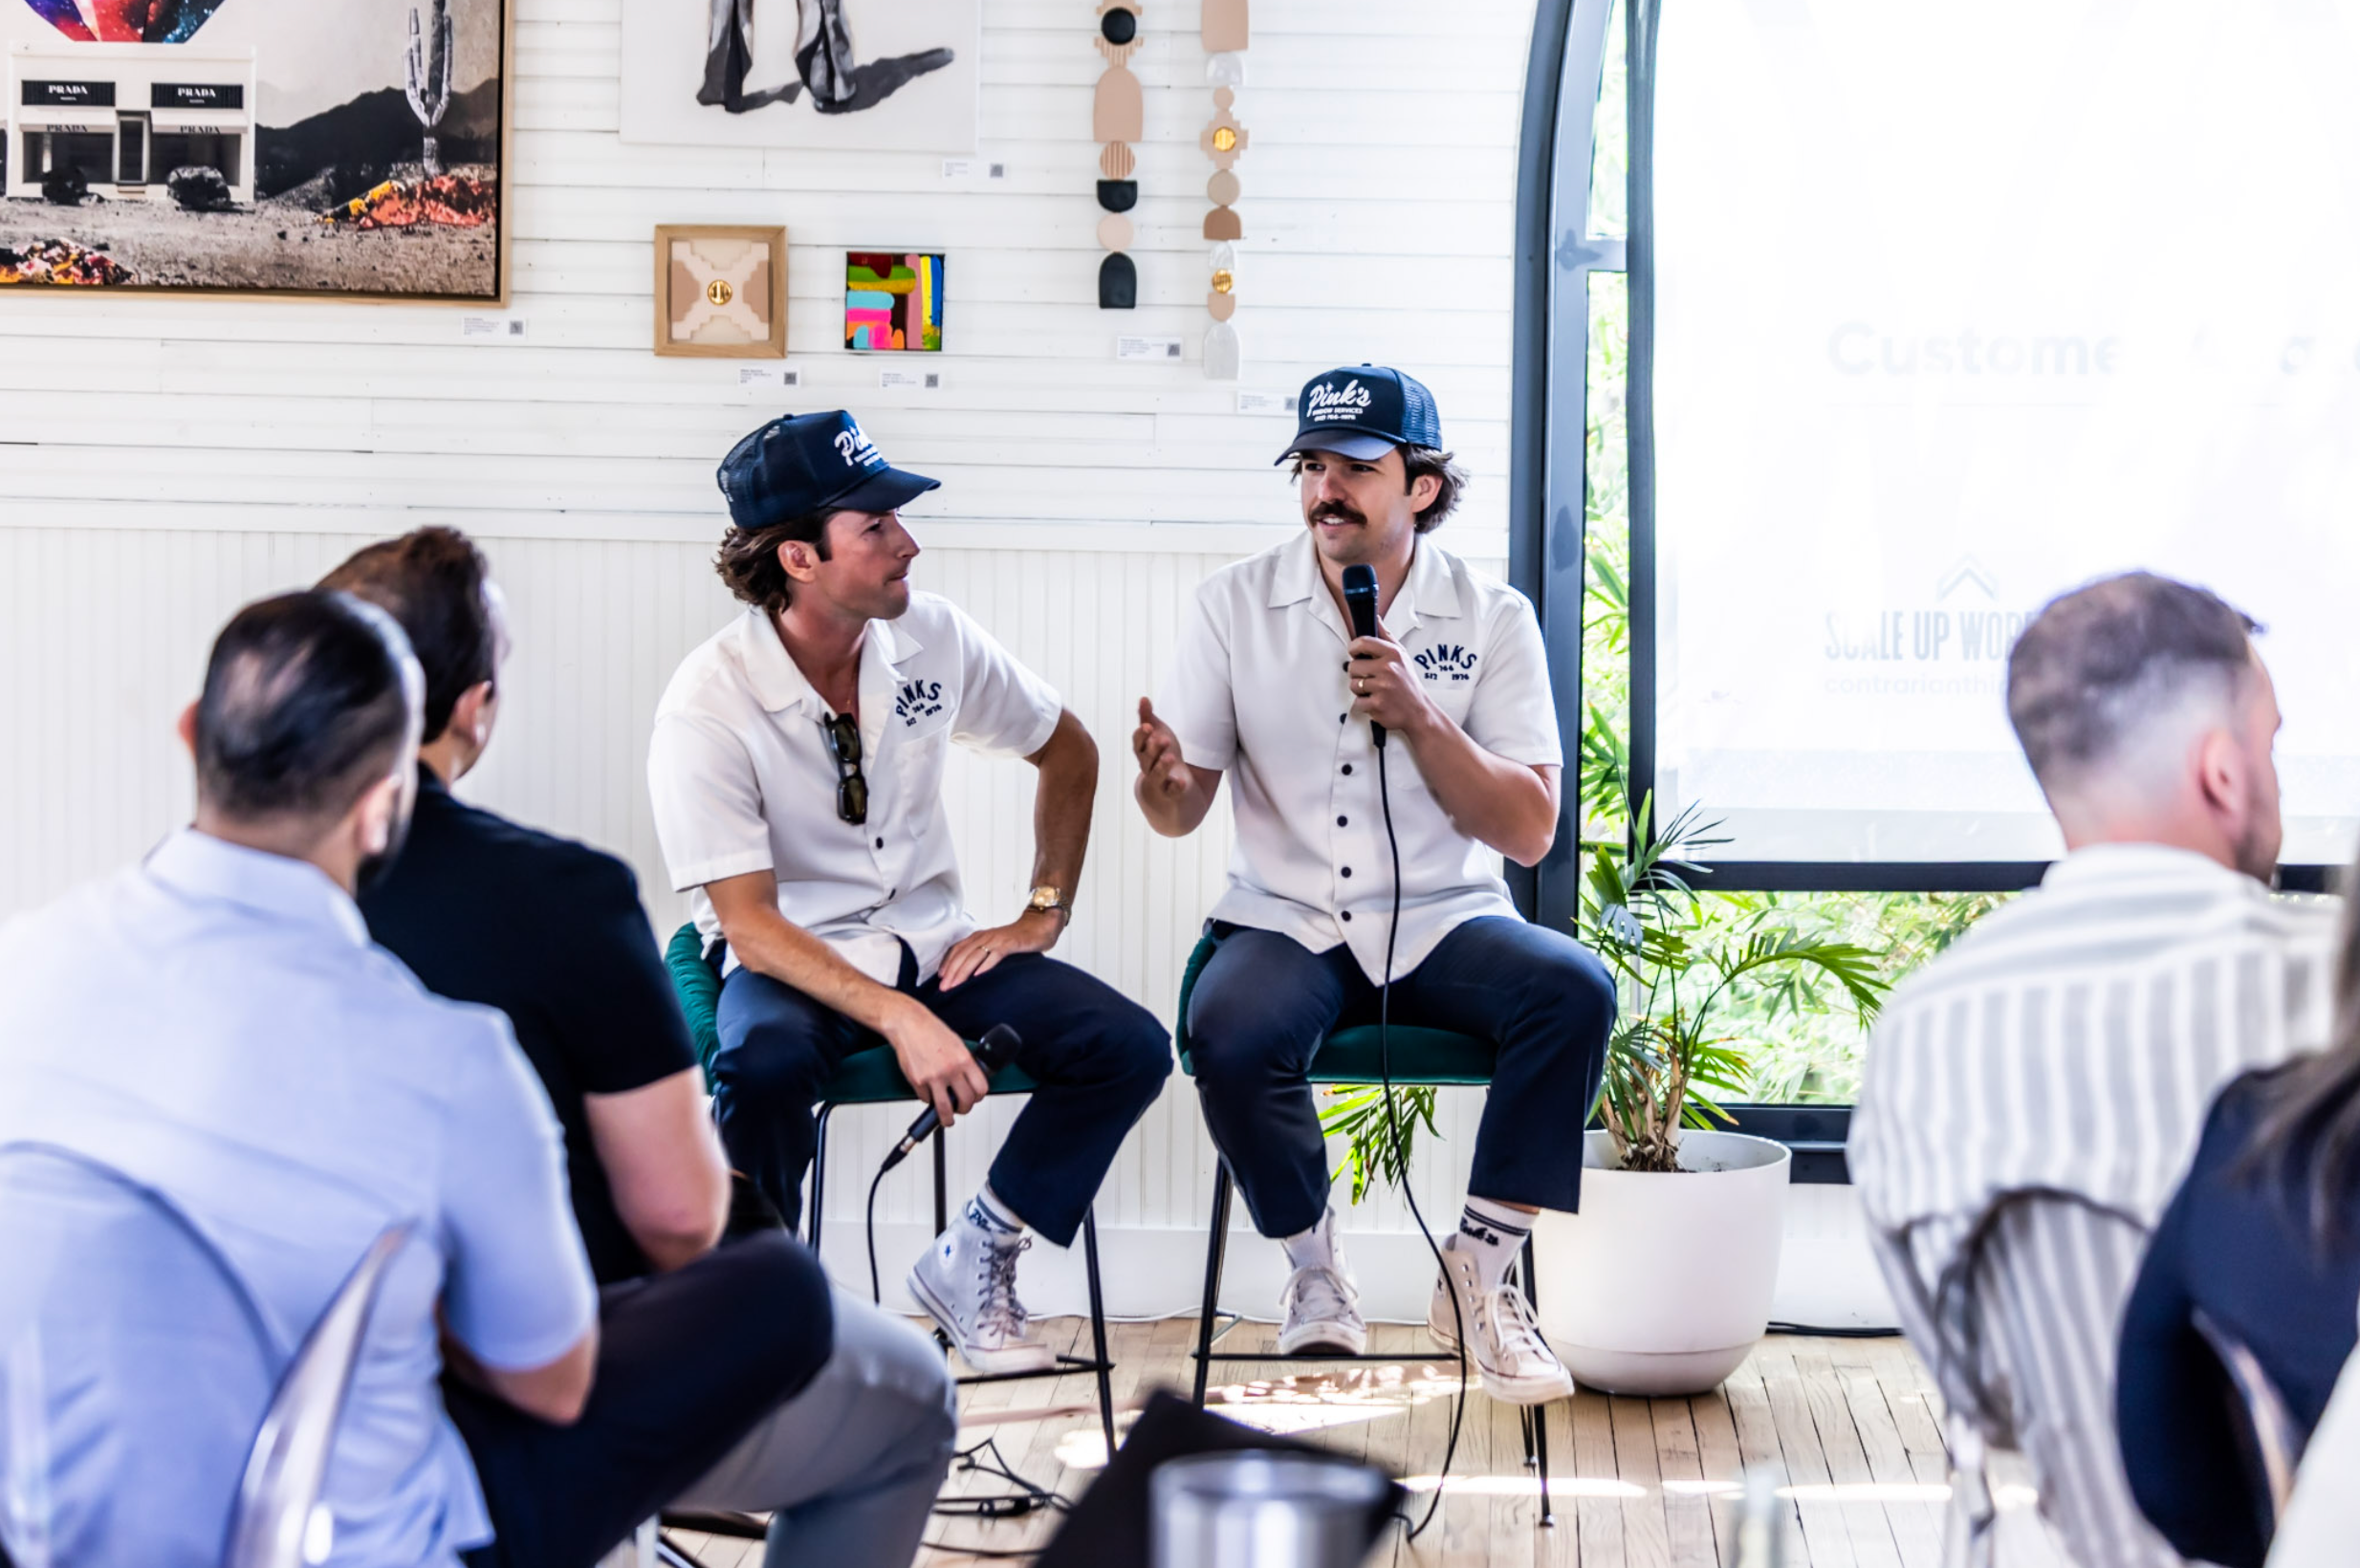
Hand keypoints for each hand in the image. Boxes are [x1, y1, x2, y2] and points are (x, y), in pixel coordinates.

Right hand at [882, 1000, 989, 1125]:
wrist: (908, 1024)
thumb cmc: (931, 1031)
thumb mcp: (957, 1044)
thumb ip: (964, 1063)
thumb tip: (970, 1080)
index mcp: (964, 1059)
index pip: (981, 1088)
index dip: (979, 1096)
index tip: (975, 1098)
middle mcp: (950, 1070)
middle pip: (966, 1101)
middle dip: (965, 1109)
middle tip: (961, 1108)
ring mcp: (933, 1077)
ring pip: (945, 1109)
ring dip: (947, 1118)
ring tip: (947, 1120)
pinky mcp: (918, 1081)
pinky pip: (926, 1099)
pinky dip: (928, 1099)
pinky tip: (929, 1092)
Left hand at [937, 909, 1061, 990]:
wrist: (1039, 925)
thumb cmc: (1018, 938)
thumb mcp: (995, 945)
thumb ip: (984, 955)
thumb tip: (972, 974)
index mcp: (979, 937)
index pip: (957, 949)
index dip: (947, 963)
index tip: (941, 978)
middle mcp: (985, 937)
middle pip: (963, 955)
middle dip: (952, 972)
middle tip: (944, 988)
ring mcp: (997, 940)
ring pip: (974, 956)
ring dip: (963, 971)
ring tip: (956, 985)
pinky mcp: (1010, 944)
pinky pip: (995, 955)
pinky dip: (985, 966)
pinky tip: (979, 976)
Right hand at [1132, 697, 1191, 800]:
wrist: (1167, 794)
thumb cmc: (1160, 758)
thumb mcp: (1156, 737)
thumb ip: (1148, 718)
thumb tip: (1143, 697)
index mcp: (1143, 753)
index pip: (1138, 744)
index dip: (1141, 736)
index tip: (1147, 726)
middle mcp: (1148, 768)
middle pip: (1147, 758)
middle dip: (1154, 748)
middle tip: (1163, 739)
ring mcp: (1158, 783)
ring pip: (1156, 775)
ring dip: (1162, 767)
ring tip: (1171, 758)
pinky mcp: (1170, 795)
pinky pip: (1171, 793)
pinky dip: (1176, 788)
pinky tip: (1182, 782)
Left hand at [1347, 631, 1433, 735]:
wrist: (1419, 712)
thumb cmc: (1408, 682)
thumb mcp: (1402, 655)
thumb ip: (1386, 636)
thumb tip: (1375, 618)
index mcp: (1393, 654)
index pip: (1362, 642)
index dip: (1353, 648)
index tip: (1355, 653)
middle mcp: (1388, 669)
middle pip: (1353, 666)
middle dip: (1357, 674)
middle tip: (1370, 678)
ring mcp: (1383, 687)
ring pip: (1353, 685)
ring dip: (1360, 690)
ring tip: (1375, 690)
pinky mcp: (1377, 704)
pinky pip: (1358, 702)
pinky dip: (1365, 704)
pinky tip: (1377, 701)